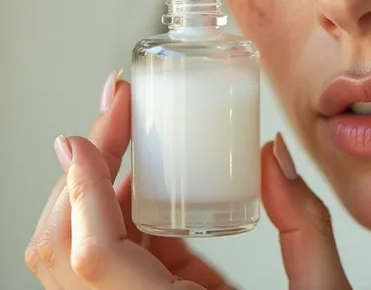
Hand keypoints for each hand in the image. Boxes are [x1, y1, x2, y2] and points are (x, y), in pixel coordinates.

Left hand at [25, 72, 352, 289]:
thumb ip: (303, 223)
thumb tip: (273, 154)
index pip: (95, 258)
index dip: (82, 192)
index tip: (82, 138)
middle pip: (67, 247)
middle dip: (84, 171)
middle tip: (116, 112)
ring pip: (77, 248)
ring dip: (96, 184)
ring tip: (126, 133)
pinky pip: (111, 252)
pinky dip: (119, 206)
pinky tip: (147, 175)